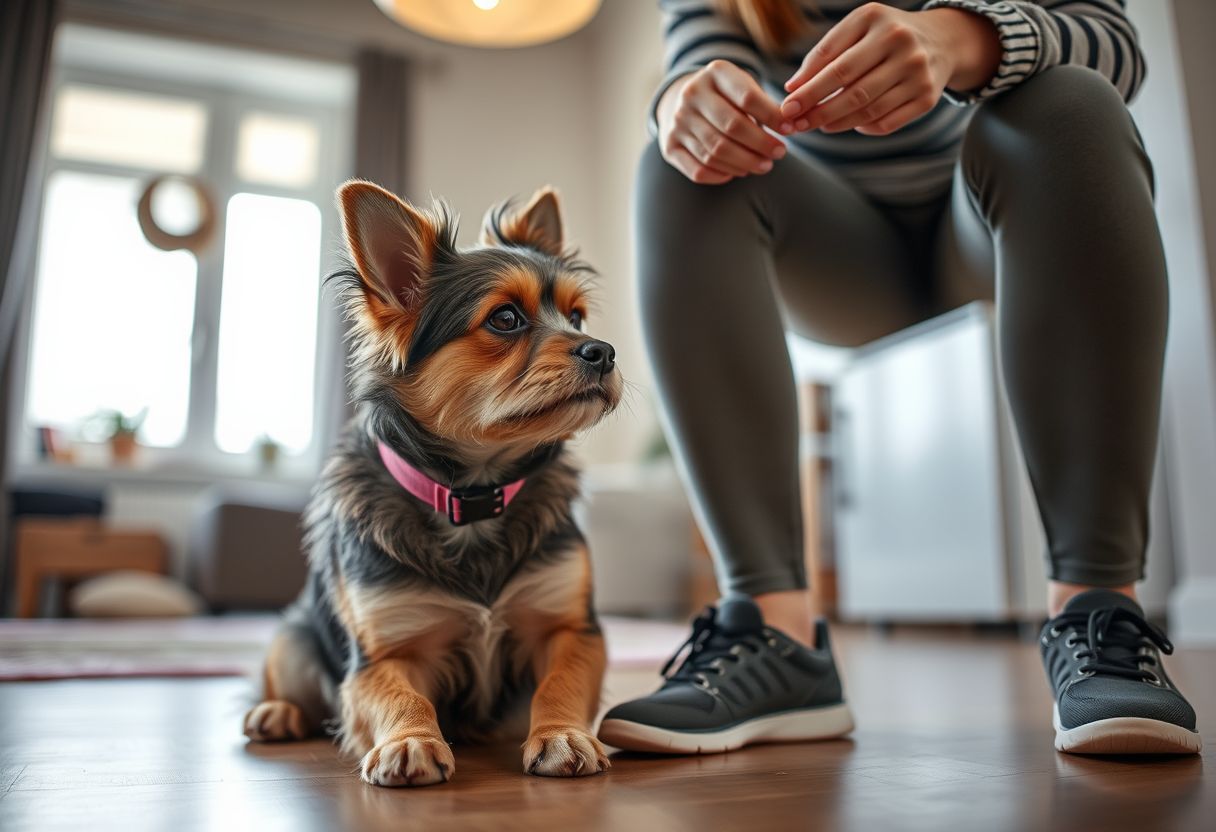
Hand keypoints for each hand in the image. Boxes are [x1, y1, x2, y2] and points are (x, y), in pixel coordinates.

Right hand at [657, 60, 792, 184]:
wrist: (682, 100)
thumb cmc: (726, 96)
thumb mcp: (744, 87)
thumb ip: (765, 104)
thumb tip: (791, 125)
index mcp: (714, 73)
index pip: (747, 98)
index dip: (772, 117)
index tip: (789, 130)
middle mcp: (691, 95)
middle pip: (732, 127)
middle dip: (761, 144)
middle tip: (779, 154)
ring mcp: (677, 122)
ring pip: (716, 152)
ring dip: (745, 163)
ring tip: (764, 165)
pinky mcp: (669, 146)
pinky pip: (699, 170)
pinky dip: (722, 175)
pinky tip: (738, 172)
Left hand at [781, 3, 1000, 135]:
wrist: (941, 40)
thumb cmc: (883, 36)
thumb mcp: (856, 30)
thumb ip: (824, 54)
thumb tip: (793, 89)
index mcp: (877, 20)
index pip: (835, 61)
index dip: (808, 87)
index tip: (787, 104)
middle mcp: (901, 43)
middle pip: (851, 88)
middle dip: (818, 110)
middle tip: (794, 124)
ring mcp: (917, 72)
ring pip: (867, 109)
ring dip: (835, 123)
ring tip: (816, 125)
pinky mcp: (927, 98)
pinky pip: (886, 123)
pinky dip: (862, 128)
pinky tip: (849, 124)